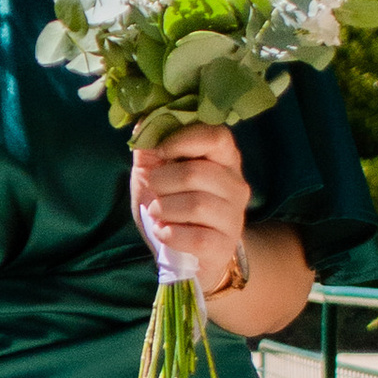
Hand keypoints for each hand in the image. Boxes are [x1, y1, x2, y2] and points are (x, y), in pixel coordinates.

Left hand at [129, 123, 247, 291]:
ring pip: (196, 204)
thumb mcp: (155, 173)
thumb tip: (141, 121)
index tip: (160, 151)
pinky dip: (169, 234)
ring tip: (157, 213)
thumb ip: (150, 148)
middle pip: (197, 173)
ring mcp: (233, 217)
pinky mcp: (224, 247)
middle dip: (162, 181)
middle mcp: (236, 185)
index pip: (217, 136)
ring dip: (163, 209)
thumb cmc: (171, 206)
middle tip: (153, 190)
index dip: (184, 139)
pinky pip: (196, 237)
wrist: (185, 256)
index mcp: (224, 159)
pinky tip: (164, 232)